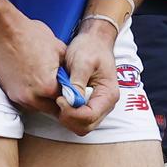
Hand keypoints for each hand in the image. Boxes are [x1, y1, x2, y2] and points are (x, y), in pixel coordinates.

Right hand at [0, 12, 66, 117]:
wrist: (3, 30)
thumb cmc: (29, 35)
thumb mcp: (58, 48)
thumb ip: (68, 68)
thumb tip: (73, 77)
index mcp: (47, 86)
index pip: (66, 101)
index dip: (71, 95)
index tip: (71, 90)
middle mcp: (32, 97)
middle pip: (52, 108)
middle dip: (58, 99)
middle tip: (60, 86)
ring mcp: (19, 97)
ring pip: (38, 107)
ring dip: (44, 99)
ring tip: (45, 80)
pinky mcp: (9, 93)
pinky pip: (26, 101)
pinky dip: (32, 95)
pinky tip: (33, 80)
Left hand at [56, 19, 119, 135]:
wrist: (94, 40)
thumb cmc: (90, 47)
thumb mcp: (83, 61)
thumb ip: (77, 82)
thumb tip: (71, 101)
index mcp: (108, 94)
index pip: (90, 116)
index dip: (72, 112)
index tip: (59, 98)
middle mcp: (106, 104)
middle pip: (86, 126)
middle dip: (69, 117)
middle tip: (57, 100)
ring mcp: (99, 106)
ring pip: (82, 126)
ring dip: (68, 117)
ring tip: (59, 98)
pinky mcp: (91, 104)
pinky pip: (80, 119)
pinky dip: (69, 114)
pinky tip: (62, 99)